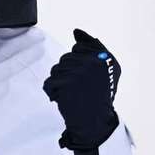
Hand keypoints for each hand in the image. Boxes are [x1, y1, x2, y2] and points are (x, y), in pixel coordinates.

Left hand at [42, 29, 120, 150]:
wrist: (95, 122)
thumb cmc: (98, 95)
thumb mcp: (103, 70)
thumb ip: (92, 47)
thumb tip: (76, 31)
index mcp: (105, 57)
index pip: (79, 48)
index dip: (78, 64)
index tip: (88, 78)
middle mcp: (94, 63)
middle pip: (65, 59)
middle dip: (68, 74)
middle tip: (81, 88)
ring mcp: (79, 73)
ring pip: (56, 70)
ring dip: (60, 83)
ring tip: (74, 94)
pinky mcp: (66, 84)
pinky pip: (49, 83)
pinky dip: (53, 93)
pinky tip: (65, 100)